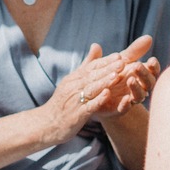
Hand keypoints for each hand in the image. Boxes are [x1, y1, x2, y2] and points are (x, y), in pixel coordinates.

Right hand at [38, 38, 158, 144]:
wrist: (47, 124)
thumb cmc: (62, 103)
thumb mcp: (72, 81)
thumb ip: (87, 65)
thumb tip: (97, 45)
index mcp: (74, 79)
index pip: (91, 67)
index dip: (105, 62)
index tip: (119, 56)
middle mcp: (73, 87)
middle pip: (92, 76)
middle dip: (108, 69)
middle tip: (122, 62)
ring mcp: (75, 100)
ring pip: (91, 89)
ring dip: (104, 82)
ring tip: (117, 76)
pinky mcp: (77, 114)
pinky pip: (88, 106)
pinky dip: (98, 100)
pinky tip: (107, 95)